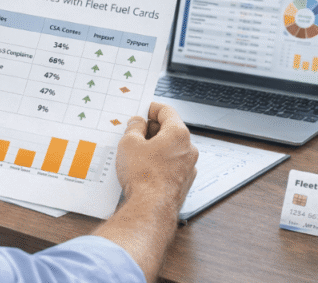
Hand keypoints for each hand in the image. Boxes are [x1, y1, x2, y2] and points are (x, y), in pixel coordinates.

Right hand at [92, 103, 197, 281]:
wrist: (150, 208)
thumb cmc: (143, 176)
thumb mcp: (129, 143)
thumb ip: (134, 128)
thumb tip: (137, 123)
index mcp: (178, 134)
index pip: (167, 111)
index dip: (151, 108)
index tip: (142, 109)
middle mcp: (188, 149)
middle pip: (170, 129)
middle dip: (151, 128)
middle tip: (134, 130)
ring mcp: (188, 167)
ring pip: (171, 149)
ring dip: (155, 146)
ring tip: (135, 151)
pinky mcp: (183, 182)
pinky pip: (171, 164)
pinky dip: (159, 162)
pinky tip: (143, 167)